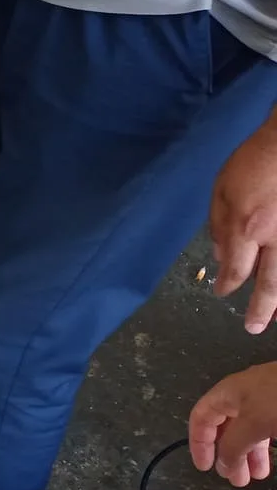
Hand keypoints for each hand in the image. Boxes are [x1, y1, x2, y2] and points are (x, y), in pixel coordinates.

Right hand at [189, 362, 276, 486]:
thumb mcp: (253, 424)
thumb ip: (233, 446)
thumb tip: (223, 466)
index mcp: (229, 392)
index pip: (201, 417)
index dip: (199, 443)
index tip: (205, 469)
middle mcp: (245, 395)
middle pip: (227, 426)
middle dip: (229, 454)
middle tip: (237, 480)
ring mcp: (268, 400)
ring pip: (250, 430)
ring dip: (250, 455)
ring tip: (258, 476)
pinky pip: (268, 429)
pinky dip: (267, 446)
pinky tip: (272, 460)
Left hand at [211, 109, 276, 333]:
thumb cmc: (255, 161)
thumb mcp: (223, 188)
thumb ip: (219, 222)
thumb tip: (217, 253)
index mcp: (247, 228)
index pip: (235, 268)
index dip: (228, 284)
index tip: (223, 292)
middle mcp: (276, 238)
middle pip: (270, 282)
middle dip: (261, 308)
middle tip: (254, 328)